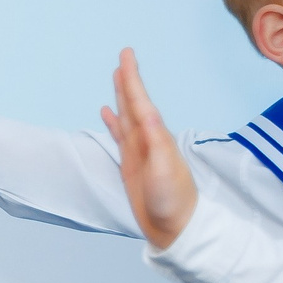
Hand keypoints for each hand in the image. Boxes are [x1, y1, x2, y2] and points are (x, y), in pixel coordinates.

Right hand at [100, 49, 194, 248]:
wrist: (175, 226)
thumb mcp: (165, 170)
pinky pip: (119, 135)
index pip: (140, 102)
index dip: (132, 79)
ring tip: (116, 77)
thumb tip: (146, 115)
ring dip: (121, 97)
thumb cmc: (172, 200)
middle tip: (124, 57)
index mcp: (156, 137)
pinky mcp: (132, 163)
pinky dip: (113, 122)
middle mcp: (148, 139)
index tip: (127, 56)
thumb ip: (156, 143)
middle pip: (134, 103)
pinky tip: (107, 112)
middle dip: (128, 81)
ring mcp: (140, 150)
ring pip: (126, 115)